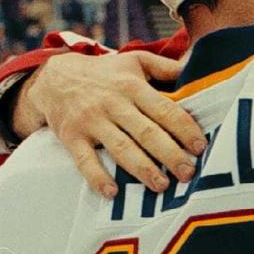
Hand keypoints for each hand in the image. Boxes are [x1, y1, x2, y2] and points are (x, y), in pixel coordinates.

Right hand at [13, 51, 206, 196]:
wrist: (54, 77)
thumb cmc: (105, 73)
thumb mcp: (135, 61)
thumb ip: (166, 66)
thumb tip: (196, 71)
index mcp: (132, 86)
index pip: (164, 109)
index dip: (184, 128)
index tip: (200, 146)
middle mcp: (113, 104)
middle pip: (146, 132)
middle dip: (169, 154)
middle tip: (188, 172)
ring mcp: (91, 121)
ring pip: (120, 149)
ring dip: (142, 169)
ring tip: (162, 185)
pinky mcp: (71, 137)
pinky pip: (84, 161)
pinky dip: (97, 177)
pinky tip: (112, 192)